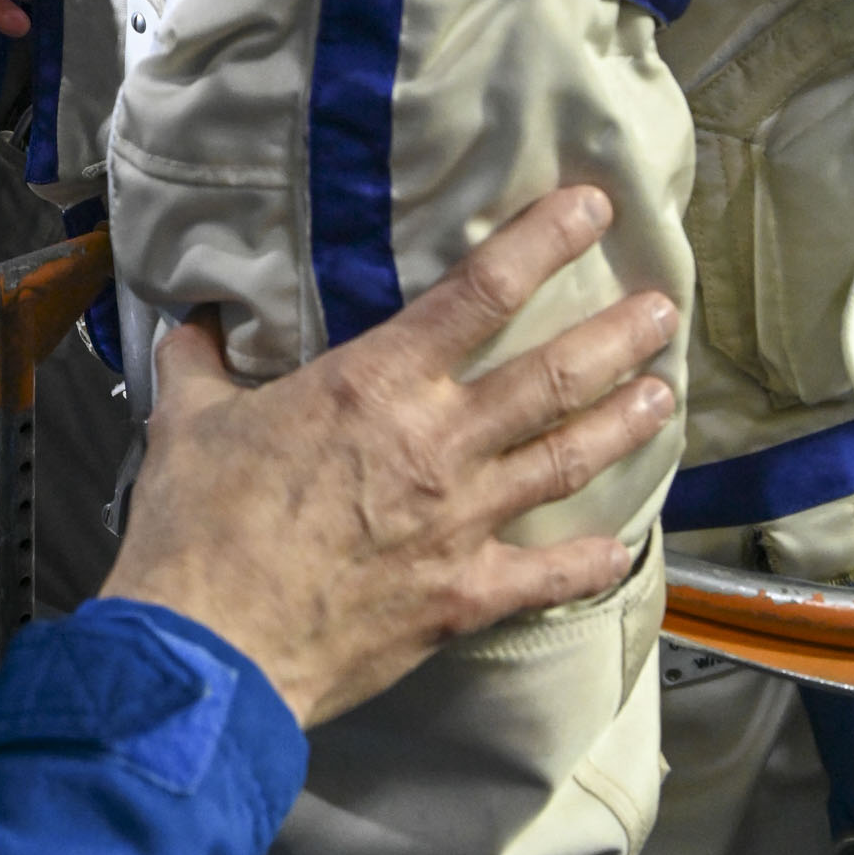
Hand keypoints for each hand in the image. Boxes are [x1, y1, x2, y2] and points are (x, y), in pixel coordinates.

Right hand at [102, 188, 675, 726]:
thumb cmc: (196, 526)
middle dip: (618, 335)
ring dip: (623, 422)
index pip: (479, 294)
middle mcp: (436, 444)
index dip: (543, 242)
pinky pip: (549, 576)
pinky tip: (625, 546)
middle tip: (662, 307)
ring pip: (567, 460)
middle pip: (552, 375)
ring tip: (665, 395)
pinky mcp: (464, 596)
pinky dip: (593, 562)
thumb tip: (193, 320)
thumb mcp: (188, 418)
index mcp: (374, 386)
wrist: (212, 646)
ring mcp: (461, 524)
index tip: (591, 208)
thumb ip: (201, 360)